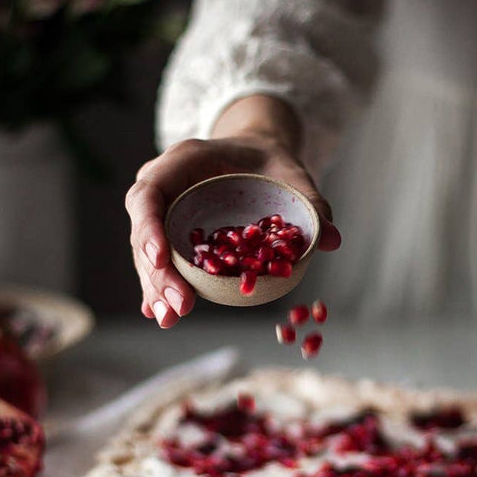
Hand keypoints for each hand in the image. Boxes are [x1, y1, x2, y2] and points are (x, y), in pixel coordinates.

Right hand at [125, 100, 339, 326]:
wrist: (256, 158)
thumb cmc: (270, 162)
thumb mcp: (292, 174)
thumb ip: (310, 202)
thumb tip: (332, 240)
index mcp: (183, 161)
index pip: (149, 193)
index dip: (149, 227)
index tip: (162, 259)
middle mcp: (164, 185)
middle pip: (144, 230)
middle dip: (157, 273)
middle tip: (179, 307)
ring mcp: (163, 212)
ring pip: (147, 253)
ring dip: (156, 288)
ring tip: (169, 318)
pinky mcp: (169, 235)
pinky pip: (158, 264)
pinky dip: (159, 289)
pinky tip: (157, 314)